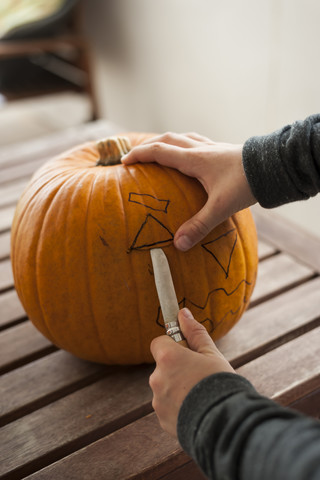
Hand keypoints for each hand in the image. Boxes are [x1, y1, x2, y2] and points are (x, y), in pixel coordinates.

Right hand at [122, 132, 256, 250]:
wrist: (272, 167)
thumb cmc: (246, 184)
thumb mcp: (220, 207)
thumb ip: (198, 226)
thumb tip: (178, 244)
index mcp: (194, 159)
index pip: (160, 152)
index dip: (140, 155)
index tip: (124, 162)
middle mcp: (201, 149)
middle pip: (168, 139)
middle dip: (148, 146)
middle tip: (136, 155)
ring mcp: (212, 148)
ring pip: (183, 138)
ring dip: (167, 142)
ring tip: (159, 151)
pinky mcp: (223, 150)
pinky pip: (197, 142)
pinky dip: (185, 144)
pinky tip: (190, 154)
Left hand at [149, 307, 234, 437]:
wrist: (226, 423)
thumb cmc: (220, 383)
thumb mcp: (211, 353)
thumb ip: (194, 332)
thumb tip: (183, 313)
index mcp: (168, 358)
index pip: (158, 343)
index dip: (172, 345)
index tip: (187, 352)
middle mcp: (157, 378)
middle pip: (163, 367)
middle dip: (177, 369)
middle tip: (200, 376)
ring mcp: (158, 401)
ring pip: (165, 388)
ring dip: (178, 389)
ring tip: (201, 396)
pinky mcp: (162, 420)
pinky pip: (168, 408)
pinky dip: (179, 408)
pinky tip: (197, 410)